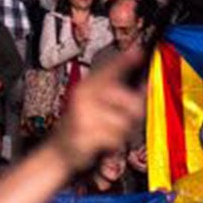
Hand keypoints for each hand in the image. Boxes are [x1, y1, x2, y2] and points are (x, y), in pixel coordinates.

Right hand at [46, 50, 148, 172]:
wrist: (58, 151)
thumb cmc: (82, 126)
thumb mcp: (94, 105)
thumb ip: (117, 95)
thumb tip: (144, 86)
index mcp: (87, 86)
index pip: (110, 69)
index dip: (125, 60)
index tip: (139, 51)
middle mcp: (83, 96)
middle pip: (129, 100)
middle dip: (136, 113)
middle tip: (129, 119)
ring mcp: (83, 115)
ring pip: (124, 123)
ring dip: (122, 133)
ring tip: (108, 133)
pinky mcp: (85, 134)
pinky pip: (115, 139)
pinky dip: (114, 145)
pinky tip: (102, 143)